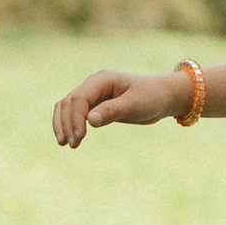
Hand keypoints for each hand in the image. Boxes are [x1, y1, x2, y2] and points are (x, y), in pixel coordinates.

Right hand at [52, 69, 186, 148]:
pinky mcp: (94, 102)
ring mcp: (92, 92)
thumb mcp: (135, 106)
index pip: (80, 98)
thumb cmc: (152, 98)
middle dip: (67, 123)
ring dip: (63, 123)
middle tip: (71, 145)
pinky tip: (70, 137)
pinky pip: (75, 111)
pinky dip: (69, 123)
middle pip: (70, 101)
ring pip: (67, 105)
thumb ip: (112, 111)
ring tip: (65, 144)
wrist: (162, 95)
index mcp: (103, 79)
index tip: (79, 138)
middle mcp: (94, 83)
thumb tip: (90, 120)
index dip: (75, 118)